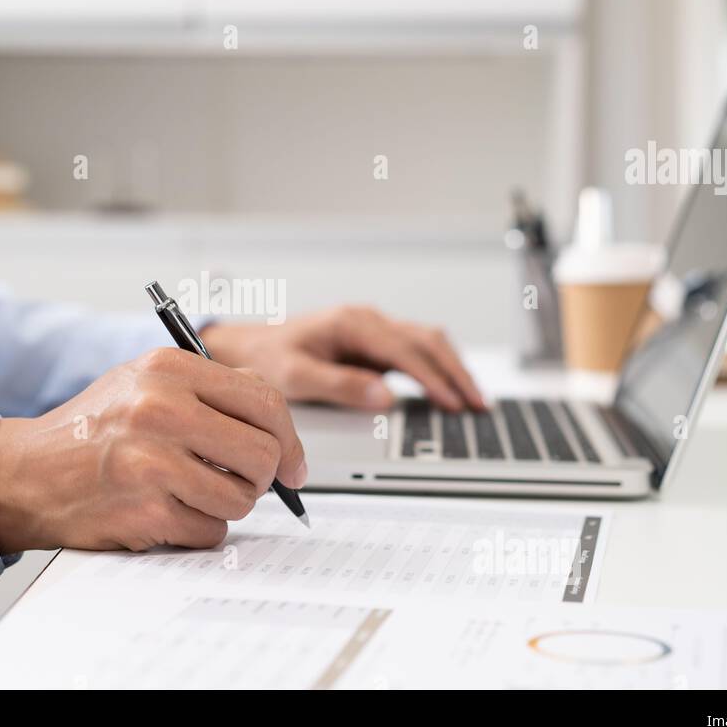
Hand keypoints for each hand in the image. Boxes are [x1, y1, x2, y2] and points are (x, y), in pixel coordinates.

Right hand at [0, 348, 306, 553]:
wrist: (25, 473)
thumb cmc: (91, 431)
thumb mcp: (144, 384)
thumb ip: (208, 392)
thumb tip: (277, 427)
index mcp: (168, 370)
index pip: (263, 400)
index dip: (290, 439)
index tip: (293, 463)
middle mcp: (161, 409)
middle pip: (262, 453)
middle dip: (263, 477)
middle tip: (246, 483)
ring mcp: (153, 461)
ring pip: (242, 497)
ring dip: (227, 506)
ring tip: (193, 495)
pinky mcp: (146, 509)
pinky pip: (210, 530)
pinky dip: (198, 529)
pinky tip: (169, 512)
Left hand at [201, 305, 483, 411]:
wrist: (248, 347)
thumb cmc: (267, 359)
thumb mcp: (296, 377)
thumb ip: (341, 386)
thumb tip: (386, 397)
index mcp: (351, 323)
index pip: (404, 350)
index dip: (433, 377)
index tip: (452, 402)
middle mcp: (367, 320)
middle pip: (426, 341)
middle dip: (455, 373)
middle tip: (477, 406)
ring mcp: (372, 329)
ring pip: (426, 342)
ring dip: (452, 369)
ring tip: (473, 400)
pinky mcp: (373, 342)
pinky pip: (415, 350)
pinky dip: (437, 368)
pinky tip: (449, 389)